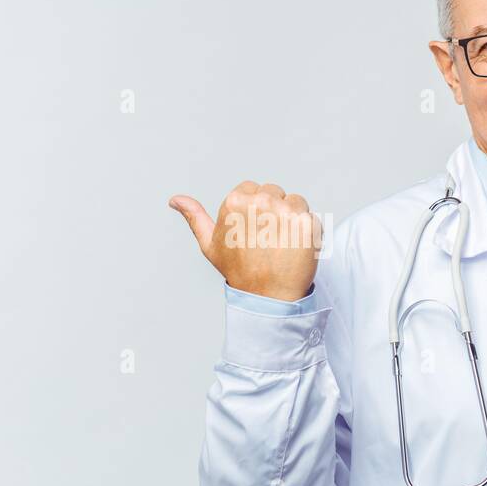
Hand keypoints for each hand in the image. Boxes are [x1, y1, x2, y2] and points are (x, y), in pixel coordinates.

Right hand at [169, 181, 321, 301]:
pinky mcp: (307, 223)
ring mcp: (285, 212)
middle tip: (267, 240)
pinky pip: (312, 217)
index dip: (254, 209)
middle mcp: (260, 202)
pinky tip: (296, 249)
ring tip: (282, 244)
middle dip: (273, 211)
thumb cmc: (238, 271)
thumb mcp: (210, 244)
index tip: (253, 230)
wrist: (267, 297)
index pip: (253, 188)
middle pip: (275, 192)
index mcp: (235, 201)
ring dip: (293, 219)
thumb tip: (174, 199)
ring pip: (296, 201)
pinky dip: (308, 233)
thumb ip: (194, 217)